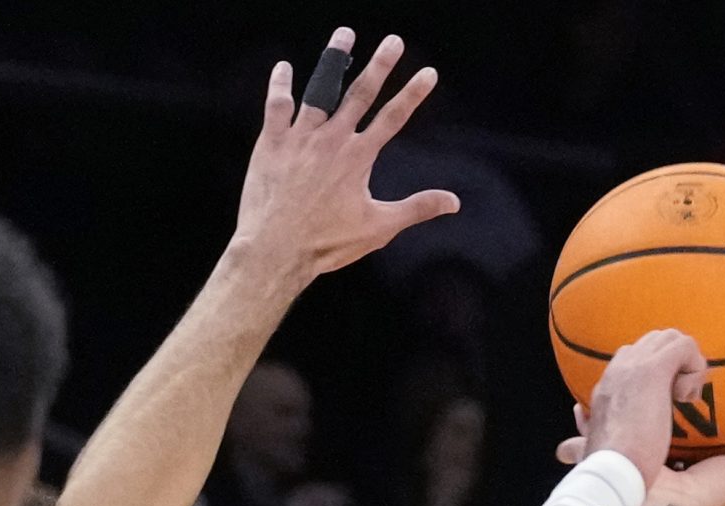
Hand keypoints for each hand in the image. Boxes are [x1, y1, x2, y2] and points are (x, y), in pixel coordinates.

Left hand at [232, 28, 458, 283]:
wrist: (275, 252)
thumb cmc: (325, 244)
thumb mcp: (378, 228)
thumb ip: (416, 208)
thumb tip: (454, 202)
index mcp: (358, 157)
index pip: (393, 118)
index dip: (413, 94)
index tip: (428, 72)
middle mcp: (332, 140)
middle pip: (361, 93)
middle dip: (380, 65)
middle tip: (393, 41)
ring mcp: (300, 138)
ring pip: (320, 89)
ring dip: (335, 60)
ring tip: (345, 34)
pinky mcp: (271, 144)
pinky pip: (277, 106)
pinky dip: (280, 85)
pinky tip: (284, 67)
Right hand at [562, 329, 710, 489]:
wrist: (611, 472)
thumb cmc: (608, 469)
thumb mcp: (593, 450)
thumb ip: (580, 442)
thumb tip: (562, 450)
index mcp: (606, 385)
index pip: (637, 356)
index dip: (660, 374)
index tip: (665, 404)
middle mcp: (618, 369)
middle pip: (657, 340)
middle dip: (678, 364)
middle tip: (680, 399)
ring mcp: (634, 366)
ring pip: (672, 338)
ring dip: (688, 365)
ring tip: (684, 398)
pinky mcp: (653, 370)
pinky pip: (685, 346)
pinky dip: (695, 369)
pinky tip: (686, 398)